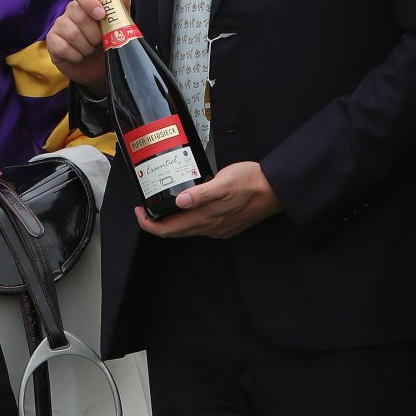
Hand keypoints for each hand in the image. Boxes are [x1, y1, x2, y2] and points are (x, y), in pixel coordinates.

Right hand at [46, 0, 125, 93]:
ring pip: (72, 33)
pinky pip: (62, 47)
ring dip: (86, 47)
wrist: (99, 70)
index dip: (90, 2)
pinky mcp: (52, 42)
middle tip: (99, 42)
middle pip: (78, 14)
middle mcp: (70, 12)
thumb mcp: (119, 26)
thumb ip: (120, 5)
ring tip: (90, 51)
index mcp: (85, 4)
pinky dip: (76, 56)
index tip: (102, 15)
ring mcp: (59, 26)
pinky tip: (80, 57)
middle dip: (94, 33)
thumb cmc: (107, 45)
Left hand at [137, 161, 281, 238]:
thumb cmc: (251, 182)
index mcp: (206, 219)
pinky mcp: (226, 224)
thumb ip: (201, 194)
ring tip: (162, 203)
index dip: (148, 224)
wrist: (276, 189)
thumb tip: (179, 202)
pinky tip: (187, 204)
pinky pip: (200, 226)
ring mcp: (218, 228)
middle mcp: (210, 228)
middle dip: (156, 222)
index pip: (168, 231)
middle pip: (174, 232)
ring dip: (171, 220)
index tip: (139, 210)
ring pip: (187, 229)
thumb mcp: (224, 183)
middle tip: (145, 207)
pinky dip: (187, 218)